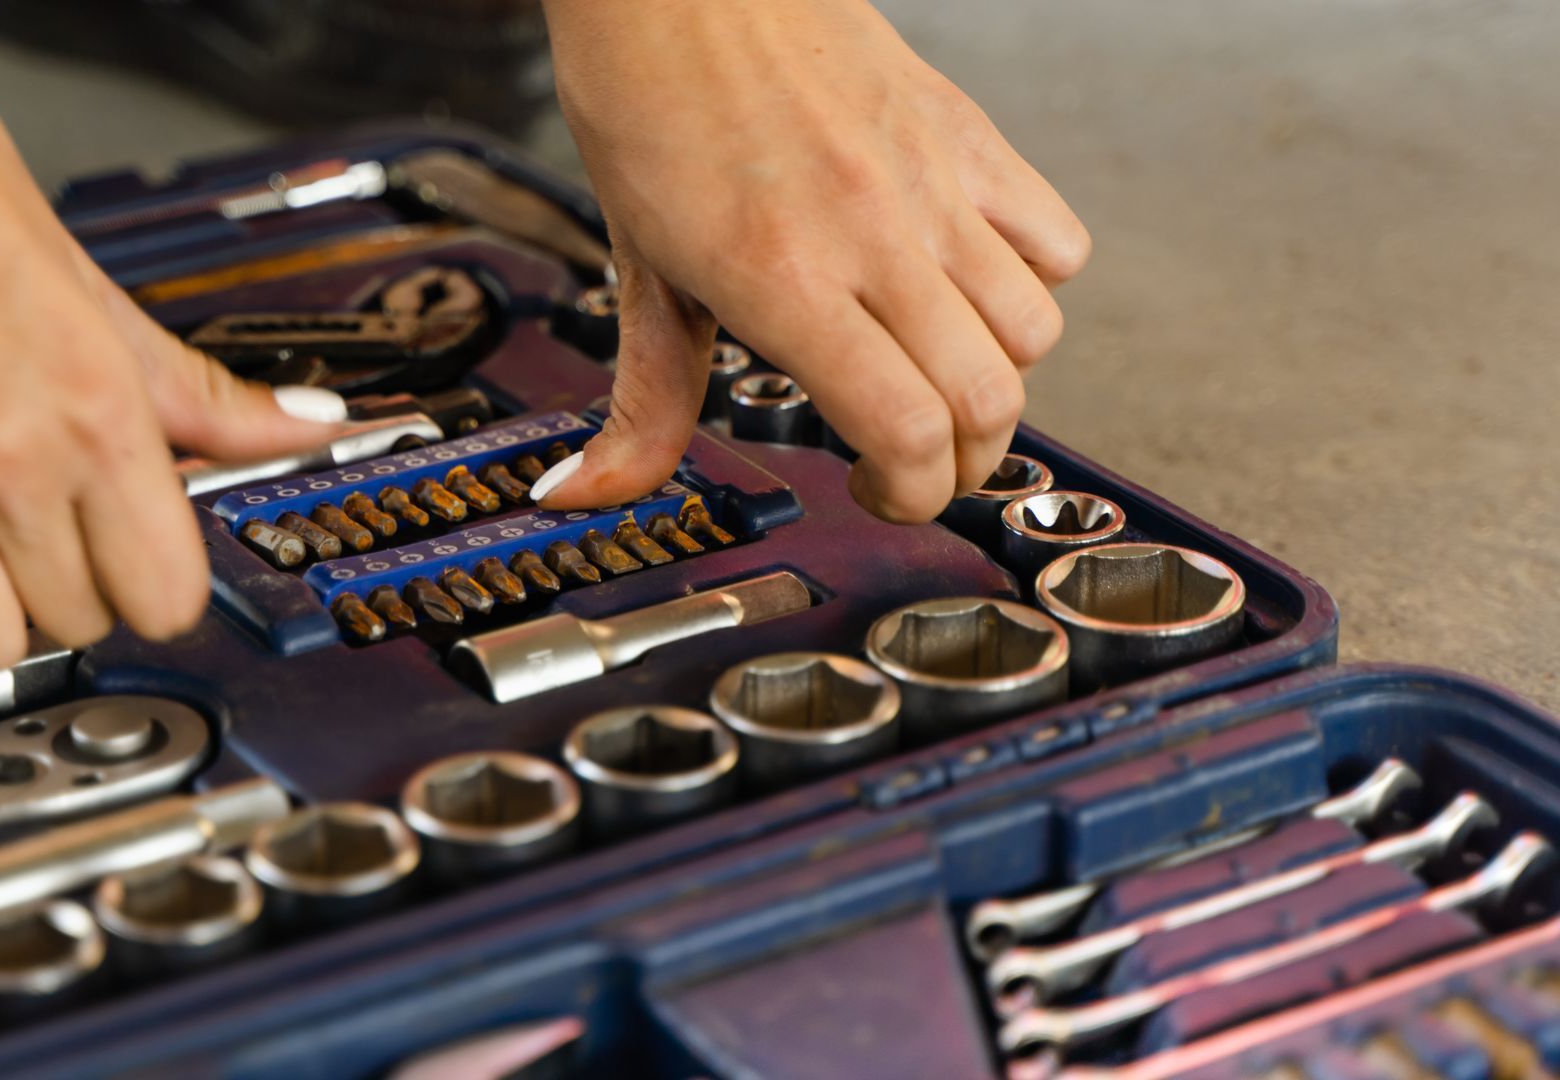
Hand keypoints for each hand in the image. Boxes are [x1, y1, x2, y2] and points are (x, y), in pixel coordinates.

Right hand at [0, 3, 342, 671]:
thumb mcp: (105, 298)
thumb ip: (208, 394)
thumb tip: (307, 428)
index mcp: (100, 415)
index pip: (169, 596)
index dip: (161, 583)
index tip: (145, 557)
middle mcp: (12, 464)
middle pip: (82, 623)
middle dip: (81, 585)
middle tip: (62, 526)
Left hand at [533, 0, 1089, 520]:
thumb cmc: (649, 100)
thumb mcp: (638, 269)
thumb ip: (645, 398)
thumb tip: (592, 491)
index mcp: (783, 279)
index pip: (905, 431)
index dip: (911, 494)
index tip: (878, 492)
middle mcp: (872, 236)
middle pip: (986, 401)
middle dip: (959, 463)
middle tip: (911, 458)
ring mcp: (930, 183)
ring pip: (1032, 331)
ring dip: (995, 381)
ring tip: (938, 377)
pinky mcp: (966, 134)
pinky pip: (1056, 239)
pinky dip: (1033, 285)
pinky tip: (970, 286)